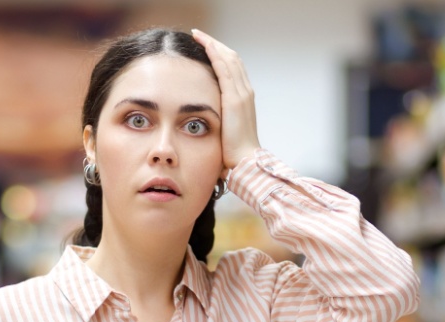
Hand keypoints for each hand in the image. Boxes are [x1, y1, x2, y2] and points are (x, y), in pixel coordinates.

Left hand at [191, 29, 259, 170]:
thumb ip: (220, 121)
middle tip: (200, 36)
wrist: (245, 161)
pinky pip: (225, 69)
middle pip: (232, 58)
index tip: (206, 47)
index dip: (220, 55)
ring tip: (198, 35)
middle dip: (216, 45)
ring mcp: (242, 94)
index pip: (233, 68)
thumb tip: (206, 122)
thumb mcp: (226, 131)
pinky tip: (205, 45)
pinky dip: (215, 54)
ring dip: (213, 45)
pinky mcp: (234, 98)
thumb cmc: (233, 152)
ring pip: (229, 59)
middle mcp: (246, 92)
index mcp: (244, 99)